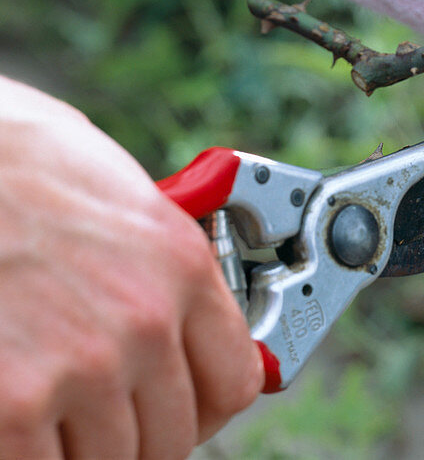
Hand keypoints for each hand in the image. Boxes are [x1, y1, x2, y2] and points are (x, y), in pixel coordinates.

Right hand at [0, 77, 261, 458]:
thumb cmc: (18, 159)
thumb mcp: (124, 200)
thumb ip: (159, 269)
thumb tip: (176, 323)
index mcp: (182, 266)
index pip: (236, 381)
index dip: (206, 407)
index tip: (183, 406)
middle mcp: (145, 321)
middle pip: (170, 437)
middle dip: (134, 432)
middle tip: (99, 414)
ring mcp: (81, 368)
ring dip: (76, 449)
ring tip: (49, 410)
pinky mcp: (11, 406)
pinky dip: (28, 455)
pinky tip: (14, 423)